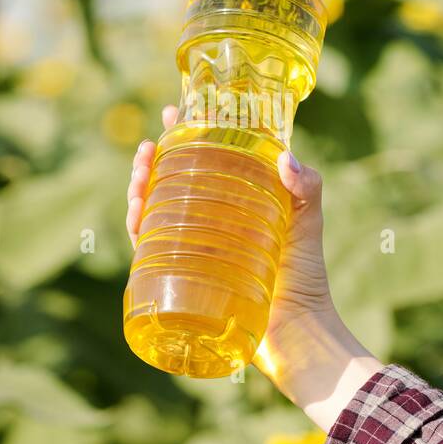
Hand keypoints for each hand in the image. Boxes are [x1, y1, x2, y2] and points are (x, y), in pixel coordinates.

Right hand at [126, 106, 381, 429]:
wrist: (294, 330)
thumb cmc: (305, 275)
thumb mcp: (308, 222)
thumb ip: (306, 187)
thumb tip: (286, 157)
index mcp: (236, 201)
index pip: (206, 160)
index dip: (186, 135)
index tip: (174, 112)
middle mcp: (211, 221)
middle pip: (171, 181)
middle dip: (153, 160)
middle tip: (148, 146)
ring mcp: (194, 247)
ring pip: (155, 209)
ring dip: (139, 186)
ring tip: (140, 171)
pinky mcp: (182, 274)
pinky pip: (149, 247)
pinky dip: (137, 226)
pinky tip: (134, 210)